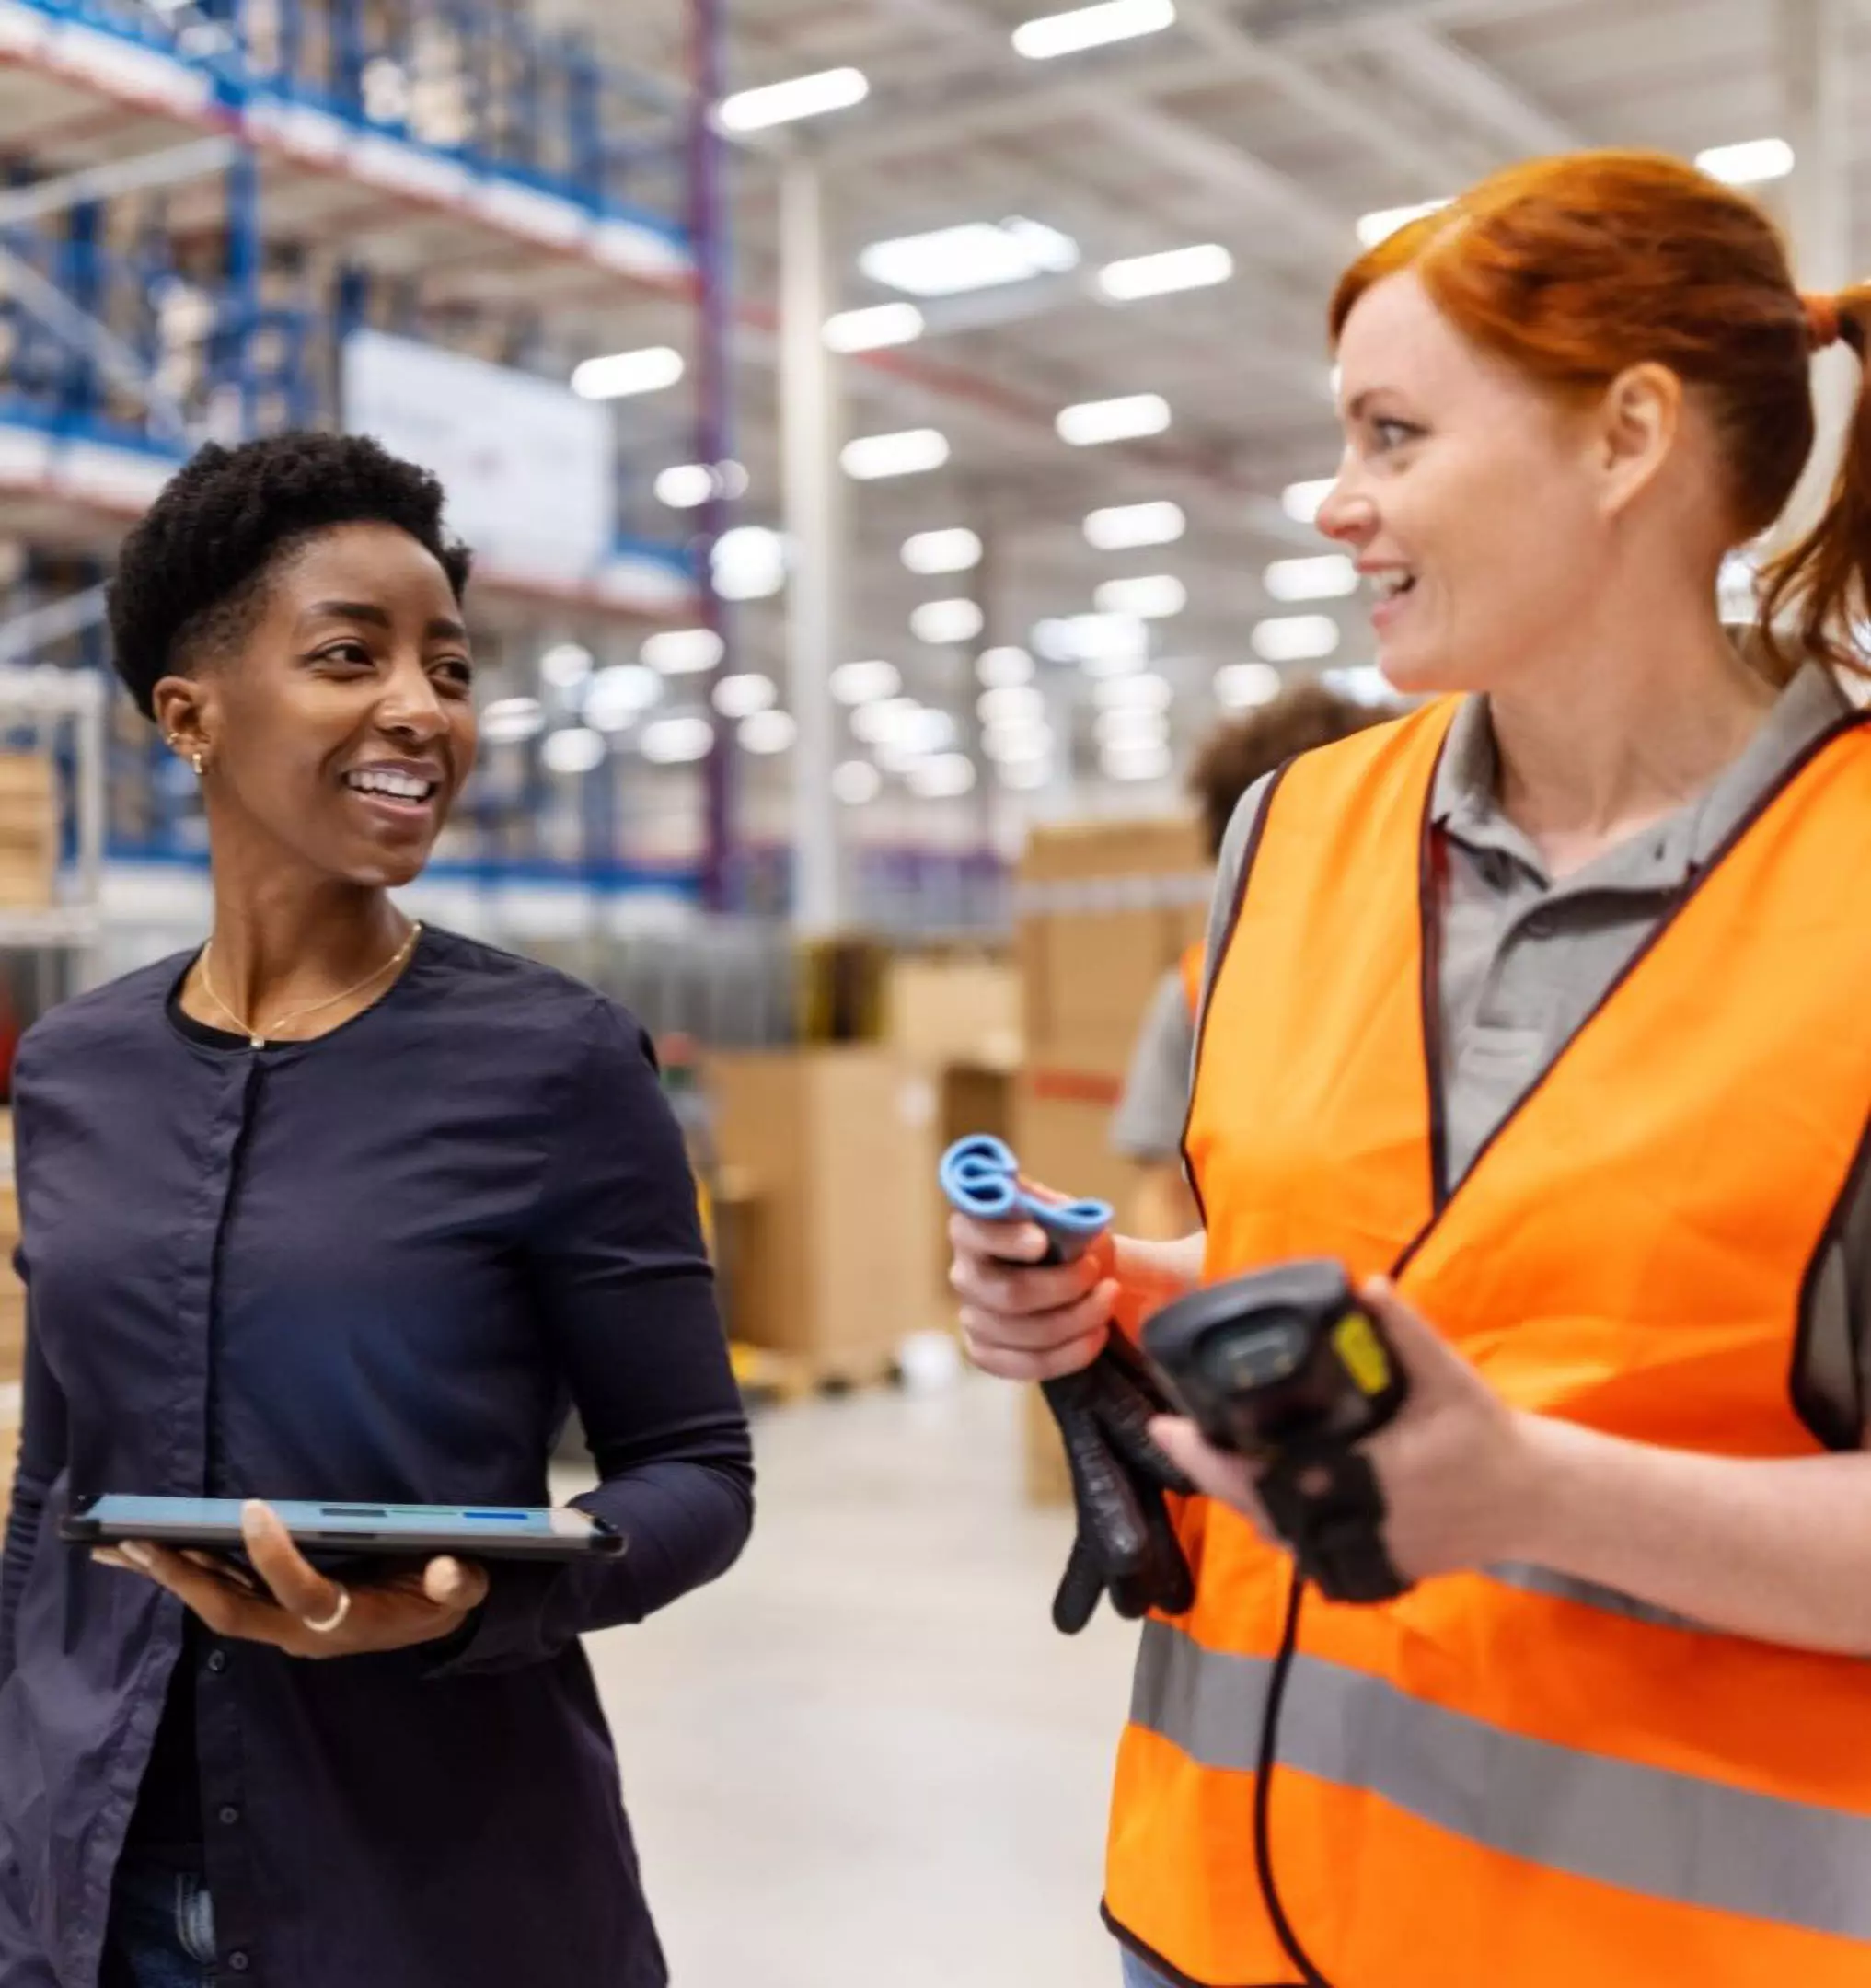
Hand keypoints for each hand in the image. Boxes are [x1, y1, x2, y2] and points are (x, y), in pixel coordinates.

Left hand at [93, 1499, 490, 1659]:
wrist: (429, 1624)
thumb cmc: (440, 1598)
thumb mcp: (462, 1589)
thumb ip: (458, 1583)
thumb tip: (447, 1569)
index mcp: (347, 1621)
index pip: (302, 1593)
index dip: (275, 1557)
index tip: (253, 1508)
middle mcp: (304, 1632)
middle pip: (234, 1611)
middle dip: (188, 1578)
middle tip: (143, 1542)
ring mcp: (283, 1626)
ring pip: (217, 1605)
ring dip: (172, 1577)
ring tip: (123, 1547)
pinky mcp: (273, 1614)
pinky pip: (221, 1596)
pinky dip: (185, 1575)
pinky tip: (151, 1553)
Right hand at [948, 1184, 1118, 1381]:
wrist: (1072, 1271)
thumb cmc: (1061, 1234)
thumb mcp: (1061, 1211)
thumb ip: (1056, 1211)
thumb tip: (1064, 1220)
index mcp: (971, 1228)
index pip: (975, 1234)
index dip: (1006, 1240)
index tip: (1041, 1242)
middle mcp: (964, 1273)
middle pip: (1009, 1294)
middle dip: (1063, 1287)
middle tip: (1097, 1271)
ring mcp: (971, 1316)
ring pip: (1022, 1333)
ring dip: (1076, 1319)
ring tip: (1109, 1299)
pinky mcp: (986, 1351)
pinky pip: (1025, 1366)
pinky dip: (1069, 1354)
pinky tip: (1096, 1335)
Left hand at [1150, 1276, 1542, 1584]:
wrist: (1531, 1500)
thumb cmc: (1485, 1435)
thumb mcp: (1450, 1378)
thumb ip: (1408, 1333)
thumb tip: (1366, 1285)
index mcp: (1360, 1478)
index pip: (1264, 1478)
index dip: (1211, 1457)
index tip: (1171, 1425)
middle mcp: (1352, 1525)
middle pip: (1256, 1510)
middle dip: (1209, 1473)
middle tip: (1171, 1433)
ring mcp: (1360, 1552)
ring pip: (1278, 1534)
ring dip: (1238, 1496)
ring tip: (1201, 1452)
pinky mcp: (1371, 1565)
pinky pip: (1305, 1548)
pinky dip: (1274, 1520)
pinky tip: (1253, 1488)